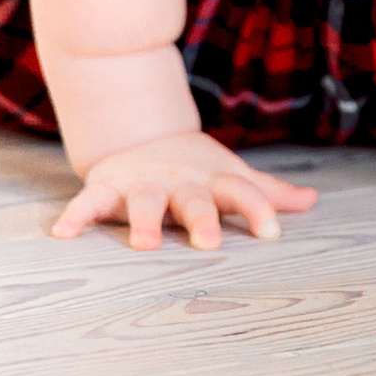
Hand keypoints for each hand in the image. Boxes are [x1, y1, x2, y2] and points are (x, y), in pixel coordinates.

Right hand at [51, 130, 318, 249]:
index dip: (258, 209)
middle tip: (209, 243)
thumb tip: (312, 201)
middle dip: (200, 219)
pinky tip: (63, 234)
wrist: (142, 131)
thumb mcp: (230, 176)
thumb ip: (267, 194)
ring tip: (145, 244)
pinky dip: (76, 215)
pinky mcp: (107, 187)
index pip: (242, 192)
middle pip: (193, 199)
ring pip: (144, 201)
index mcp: (213, 181)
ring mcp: (142, 183)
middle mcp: (179, 182)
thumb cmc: (196, 169)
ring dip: (144, 221)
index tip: (273, 233)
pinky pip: (89, 202)